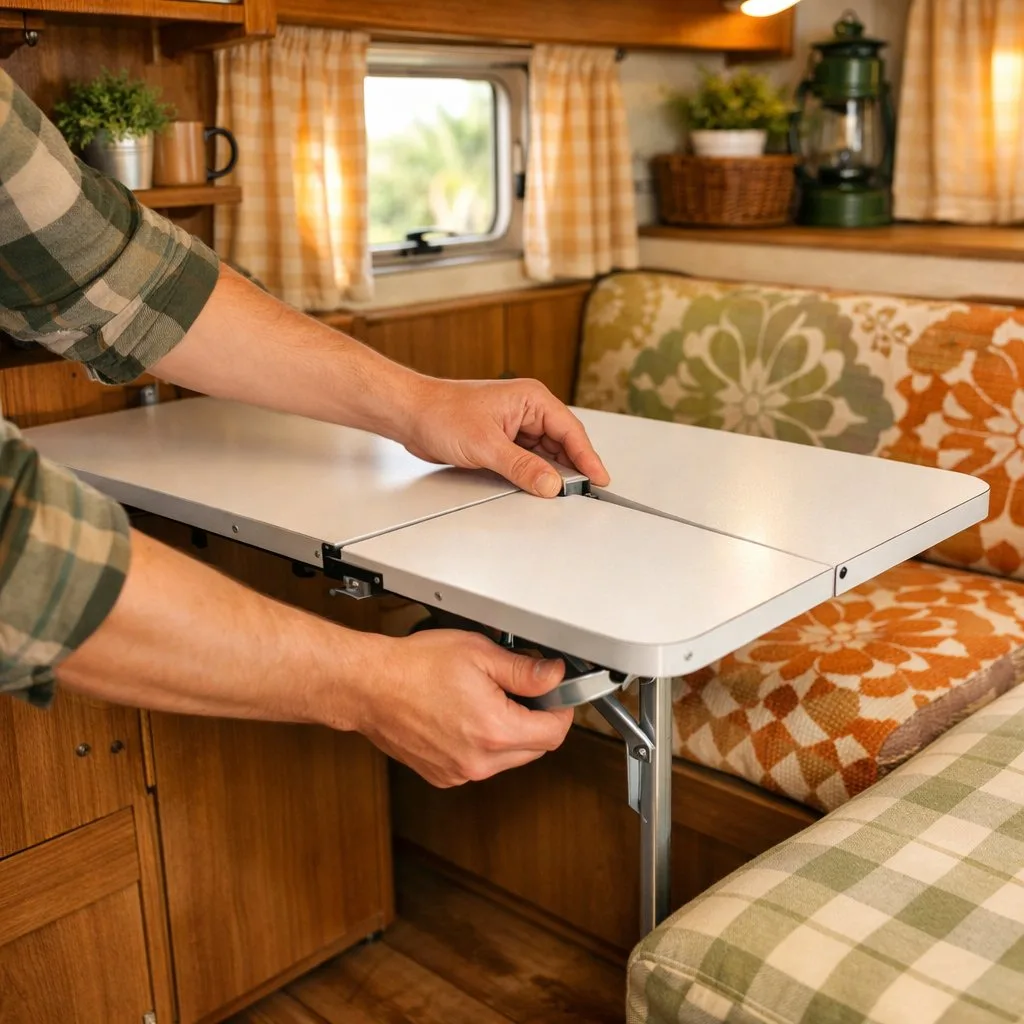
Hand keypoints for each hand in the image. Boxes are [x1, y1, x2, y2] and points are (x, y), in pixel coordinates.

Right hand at [352, 630, 573, 786]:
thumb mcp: (479, 654)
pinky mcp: (444, 776)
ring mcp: (460, 772)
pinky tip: (465, 717)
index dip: (562, 709)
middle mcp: (479, 761)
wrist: (370, 686)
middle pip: (535, 749)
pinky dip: (483, 745)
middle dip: (536, 720)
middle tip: (520, 691)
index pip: (554, 733)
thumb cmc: (415, 667)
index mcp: (495, 730)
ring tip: (486, 701)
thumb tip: (554, 676)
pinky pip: (481, 764)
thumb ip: (524, 670)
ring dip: (510, 734)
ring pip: (508, 759)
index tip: (557, 695)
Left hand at [401, 377, 609, 497]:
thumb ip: (522, 467)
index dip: (588, 457)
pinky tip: (537, 486)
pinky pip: (528, 459)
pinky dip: (534, 473)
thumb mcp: (486, 445)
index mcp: (531, 399)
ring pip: (546, 453)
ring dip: (551, 472)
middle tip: (582, 492)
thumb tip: (551, 484)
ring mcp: (515, 426)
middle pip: (562, 443)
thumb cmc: (442, 412)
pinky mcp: (503, 440)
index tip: (598, 479)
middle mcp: (527, 410)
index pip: (570, 431)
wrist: (411, 415)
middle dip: (571, 468)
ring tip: (561, 493)